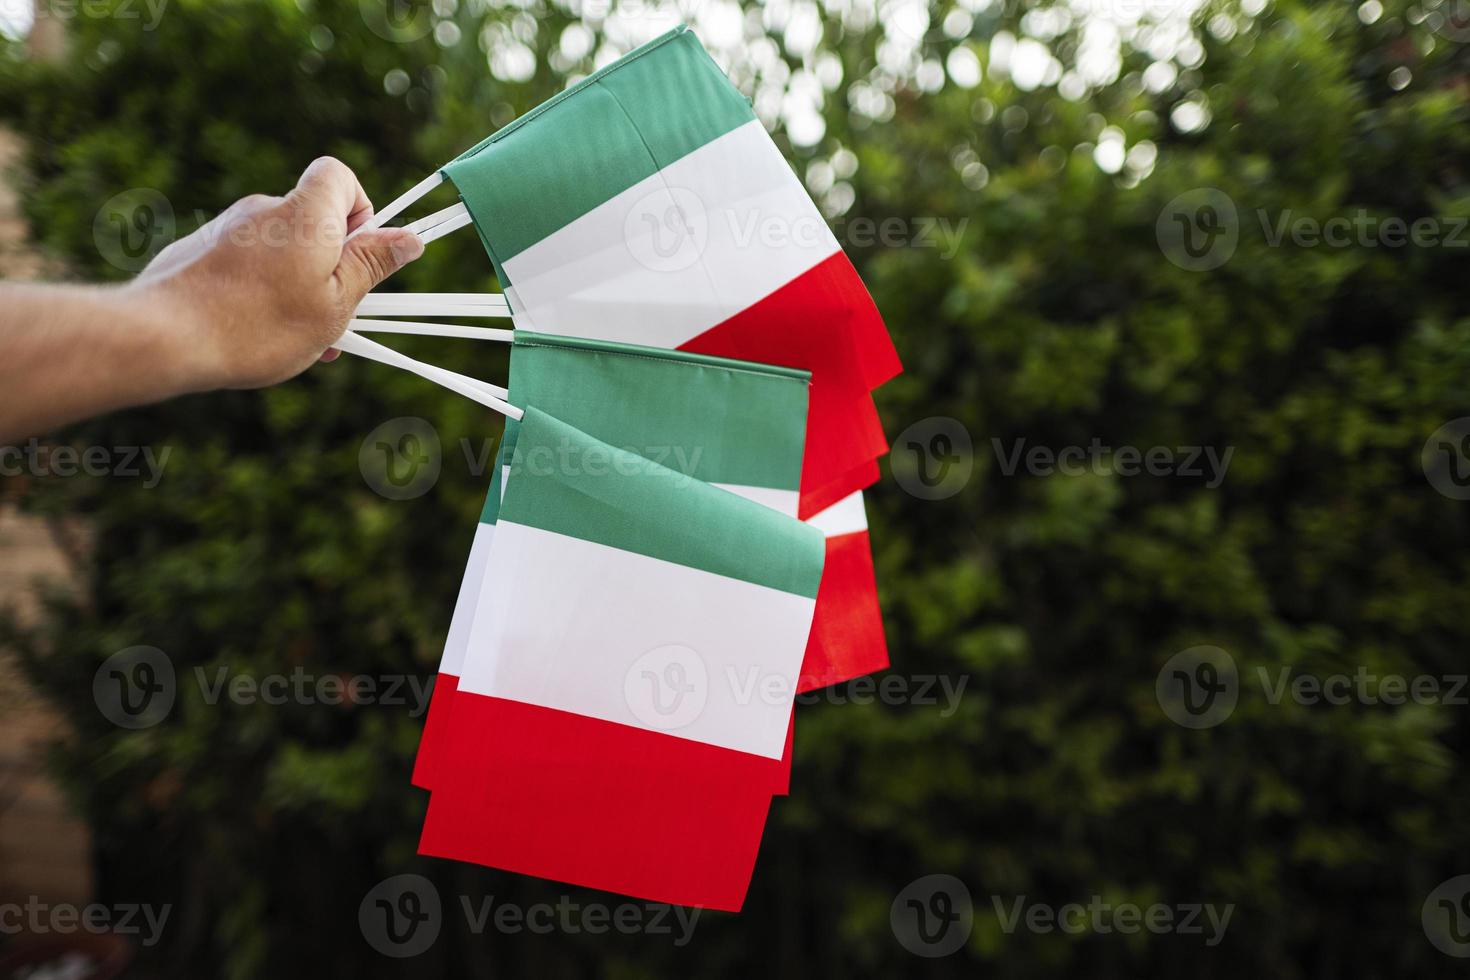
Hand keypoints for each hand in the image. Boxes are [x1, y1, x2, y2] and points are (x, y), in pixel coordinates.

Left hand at [136, 157, 423, 389]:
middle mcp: (263, 210)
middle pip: (312, 220)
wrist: (165, 336)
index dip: (360, 209)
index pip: (339, 175)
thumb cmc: (259, 324)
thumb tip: (409, 237)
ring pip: (279, 249)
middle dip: (330, 262)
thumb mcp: (335, 302)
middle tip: (333, 314)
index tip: (359, 254)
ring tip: (295, 338)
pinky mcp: (198, 250)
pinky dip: (260, 290)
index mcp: (304, 214)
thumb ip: (371, 265)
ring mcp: (226, 229)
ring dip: (297, 284)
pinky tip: (255, 333)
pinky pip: (245, 263)